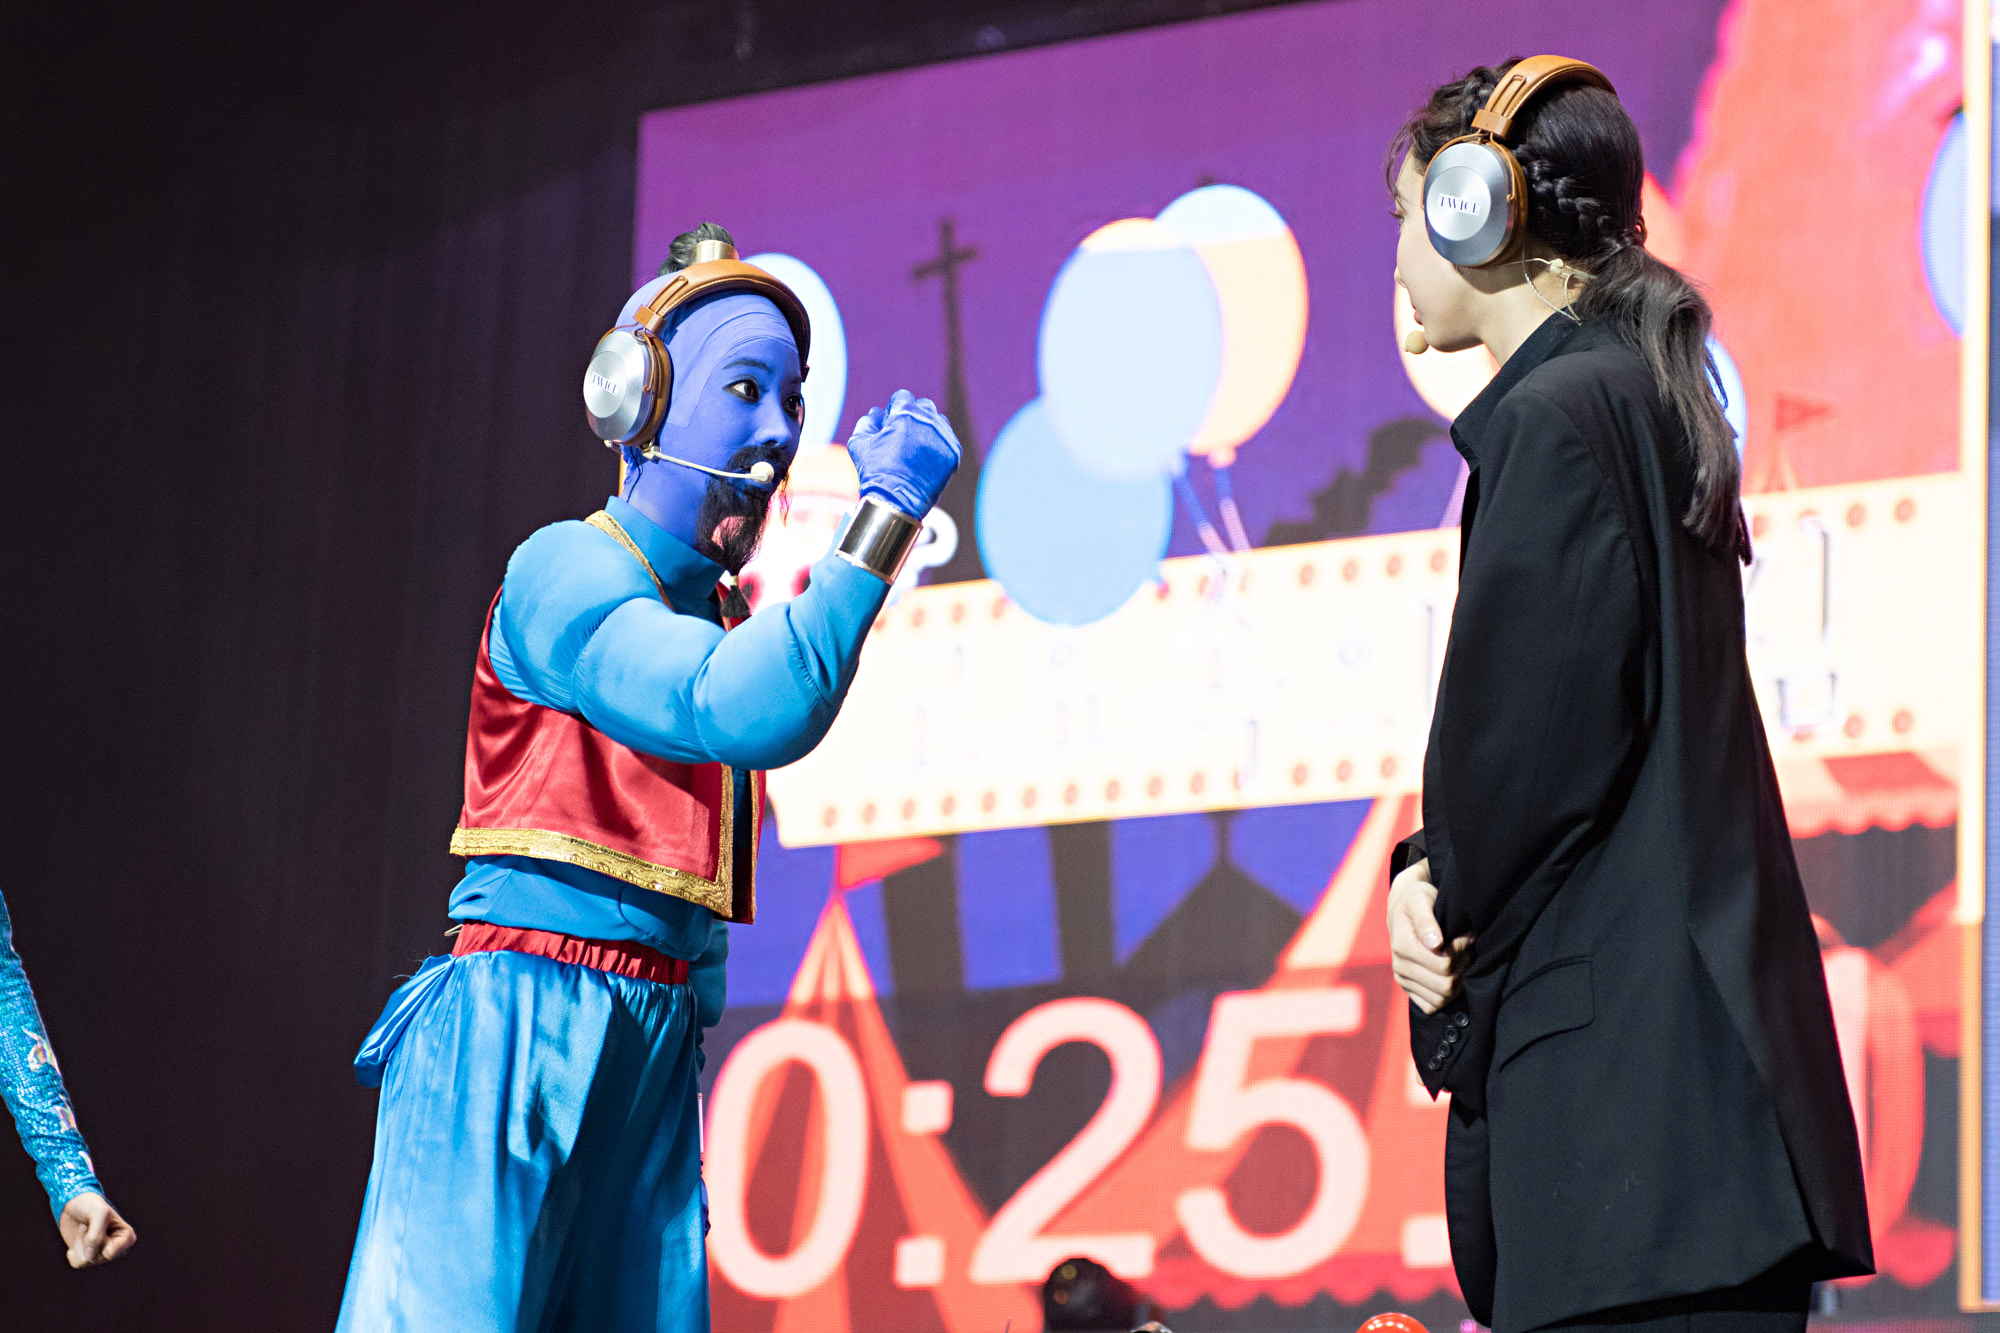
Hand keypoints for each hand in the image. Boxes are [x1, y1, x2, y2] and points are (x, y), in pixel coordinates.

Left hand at [58, 1191, 135, 1267]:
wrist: (73, 1203)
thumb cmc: (91, 1204)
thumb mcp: (99, 1212)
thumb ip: (96, 1235)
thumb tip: (89, 1258)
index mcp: (126, 1237)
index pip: (110, 1253)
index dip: (98, 1241)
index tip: (100, 1224)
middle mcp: (116, 1248)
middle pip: (98, 1258)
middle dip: (87, 1242)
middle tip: (89, 1225)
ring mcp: (101, 1253)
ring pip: (86, 1261)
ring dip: (79, 1244)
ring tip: (84, 1229)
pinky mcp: (87, 1256)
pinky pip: (77, 1264)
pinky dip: (73, 1251)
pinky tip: (77, 1239)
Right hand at [845, 389, 961, 517]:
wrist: (897, 502)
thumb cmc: (875, 472)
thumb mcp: (859, 444)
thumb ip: (867, 422)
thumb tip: (877, 413)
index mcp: (905, 413)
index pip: (902, 397)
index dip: (894, 409)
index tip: (891, 424)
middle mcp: (928, 420)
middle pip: (923, 406)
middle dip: (912, 415)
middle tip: (903, 434)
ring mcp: (943, 436)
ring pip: (938, 420)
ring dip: (927, 427)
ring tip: (916, 445)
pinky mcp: (953, 452)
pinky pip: (947, 438)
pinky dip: (938, 443)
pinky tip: (927, 456)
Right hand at [1388, 857, 1471, 1014]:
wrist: (1405, 909)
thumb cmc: (1417, 901)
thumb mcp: (1421, 900)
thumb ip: (1426, 920)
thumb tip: (1434, 943)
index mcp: (1402, 947)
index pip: (1444, 966)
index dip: (1460, 952)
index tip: (1464, 936)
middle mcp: (1399, 967)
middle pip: (1445, 985)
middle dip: (1461, 967)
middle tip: (1464, 948)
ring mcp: (1403, 980)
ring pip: (1441, 998)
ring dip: (1456, 981)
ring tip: (1458, 959)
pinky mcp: (1409, 990)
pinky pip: (1432, 1006)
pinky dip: (1447, 994)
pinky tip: (1450, 974)